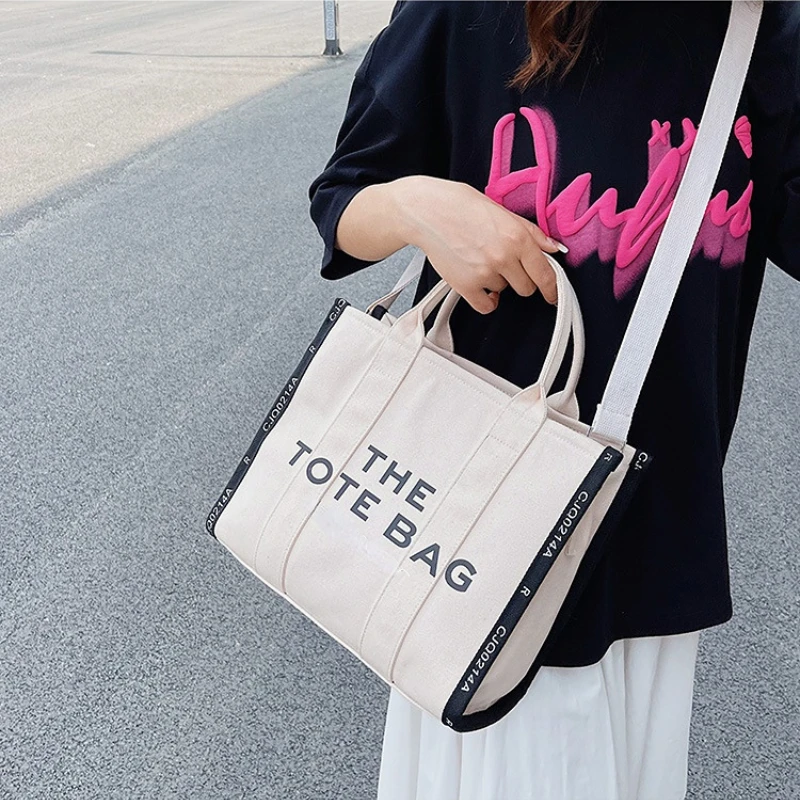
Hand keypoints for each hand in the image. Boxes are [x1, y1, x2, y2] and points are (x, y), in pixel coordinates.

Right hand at [394, 176, 565, 313]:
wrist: (426, 211)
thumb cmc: (460, 205)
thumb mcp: (502, 211)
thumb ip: (531, 233)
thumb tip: (553, 248)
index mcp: (517, 237)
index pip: (545, 273)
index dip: (552, 288)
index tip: (553, 296)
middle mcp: (504, 257)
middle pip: (527, 287)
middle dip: (521, 279)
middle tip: (507, 265)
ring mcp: (484, 273)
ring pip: (504, 292)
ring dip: (497, 281)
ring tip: (481, 260)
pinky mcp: (465, 285)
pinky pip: (486, 306)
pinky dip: (487, 299)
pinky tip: (482, 287)